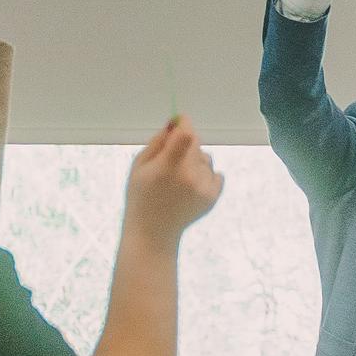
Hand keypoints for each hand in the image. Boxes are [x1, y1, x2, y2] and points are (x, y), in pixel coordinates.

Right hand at [123, 119, 223, 240]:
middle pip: (196, 143)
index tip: (178, 122)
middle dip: (185, 143)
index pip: (186, 135)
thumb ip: (157, 142)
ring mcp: (203, 187)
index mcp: (167, 167)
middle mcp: (189, 176)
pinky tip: (191, 188)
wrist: (154, 232)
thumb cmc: (141, 196)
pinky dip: (206, 176)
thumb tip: (175, 122)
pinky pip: (216, 173)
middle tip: (170, 161)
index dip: (184, 124)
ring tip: (179, 180)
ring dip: (195, 161)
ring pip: (206, 158)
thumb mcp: (139, 166)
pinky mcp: (213, 196)